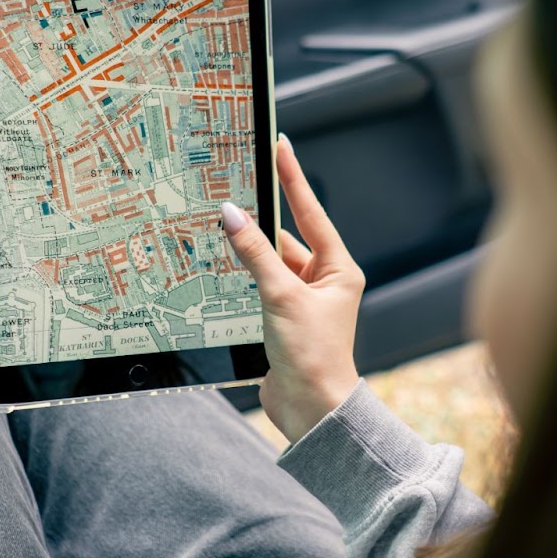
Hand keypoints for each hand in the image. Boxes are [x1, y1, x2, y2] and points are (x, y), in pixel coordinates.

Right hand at [223, 134, 364, 442]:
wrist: (312, 410)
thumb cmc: (313, 355)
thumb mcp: (281, 296)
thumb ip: (254, 254)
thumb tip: (232, 215)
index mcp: (339, 269)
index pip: (311, 213)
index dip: (293, 179)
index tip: (280, 147)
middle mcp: (324, 282)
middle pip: (286, 238)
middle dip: (259, 220)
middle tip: (232, 186)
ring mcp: (302, 301)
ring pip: (268, 264)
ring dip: (246, 253)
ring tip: (217, 228)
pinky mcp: (282, 320)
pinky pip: (258, 287)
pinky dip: (240, 278)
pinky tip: (218, 267)